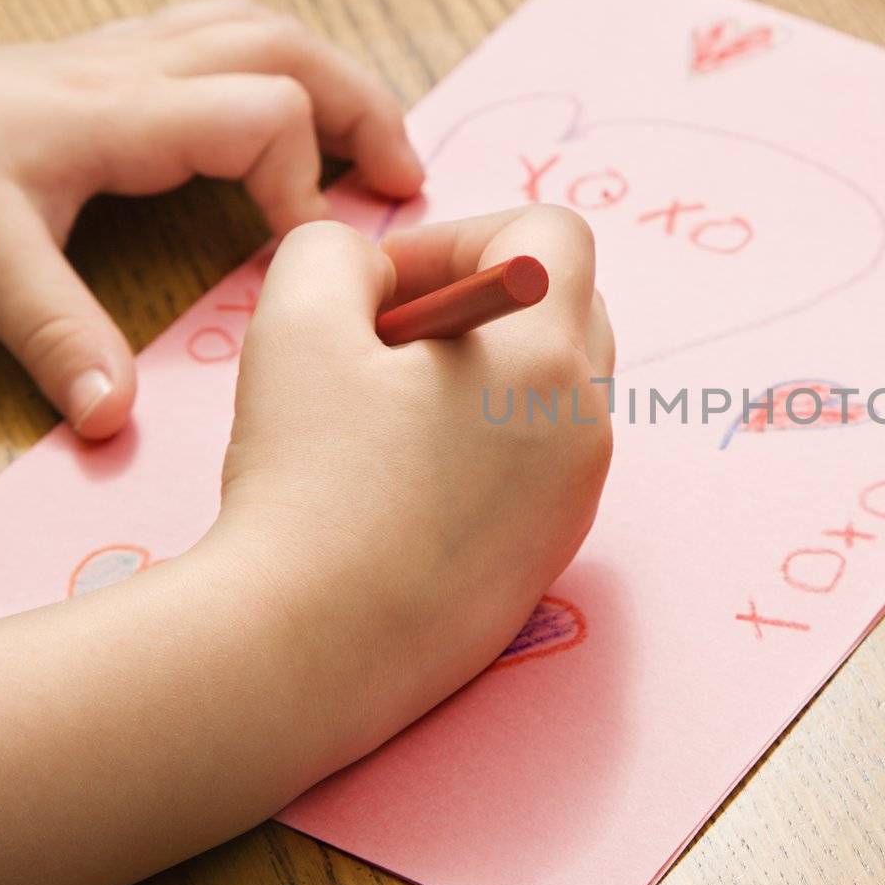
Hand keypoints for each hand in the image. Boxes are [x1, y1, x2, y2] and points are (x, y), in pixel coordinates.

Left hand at [0, 0, 423, 437]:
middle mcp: (136, 71)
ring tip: (365, 141)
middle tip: (404, 181)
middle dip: (363, 108)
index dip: (307, 185)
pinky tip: (274, 112)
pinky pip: (217, 37)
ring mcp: (120, 58)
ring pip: (257, 29)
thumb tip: (116, 419)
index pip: (269, 113)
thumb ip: (57, 336)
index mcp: (124, 114)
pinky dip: (272, 67)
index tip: (306, 259)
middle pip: (288, 49)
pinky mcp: (102, 65)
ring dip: (327, 76)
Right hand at [210, 206, 614, 741]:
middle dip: (479, 299)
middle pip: (565, 308)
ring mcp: (578, 497)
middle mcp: (587, 422)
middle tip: (383, 343)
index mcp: (548, 355)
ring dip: (480, 374)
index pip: (553, 237)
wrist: (313, 649)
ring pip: (550, 389)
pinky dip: (483, 444)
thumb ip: (336, 252)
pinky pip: (537, 463)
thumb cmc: (308, 482)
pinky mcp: (552, 555)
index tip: (387, 288)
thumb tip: (377, 271)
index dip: (464, 235)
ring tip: (386, 415)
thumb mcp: (296, 321)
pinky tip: (402, 483)